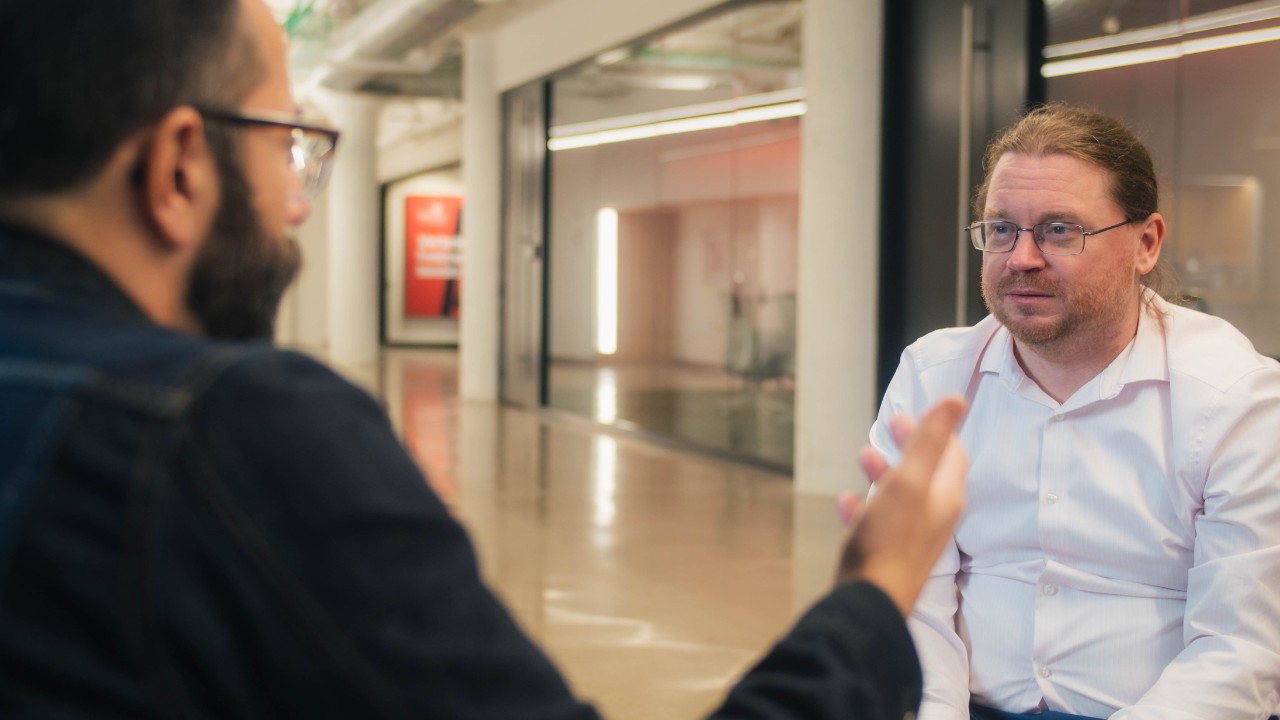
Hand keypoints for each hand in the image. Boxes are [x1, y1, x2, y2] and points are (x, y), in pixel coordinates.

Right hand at [834, 396, 967, 616]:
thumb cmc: (890, 539)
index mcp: (944, 496)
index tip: (916, 411)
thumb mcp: (909, 480)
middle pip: (925, 472)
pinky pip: (875, 522)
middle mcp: (933, 516)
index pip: (952, 454)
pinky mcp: (885, 553)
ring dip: (884, 471)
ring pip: (900, 495)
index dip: (937, 430)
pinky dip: (863, 505)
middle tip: (891, 423)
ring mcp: (908, 537)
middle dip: (908, 445)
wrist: (870, 600)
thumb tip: (956, 400)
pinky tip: (845, 500)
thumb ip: (930, 440)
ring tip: (863, 455)